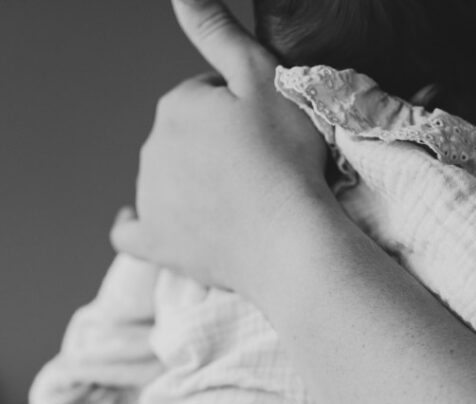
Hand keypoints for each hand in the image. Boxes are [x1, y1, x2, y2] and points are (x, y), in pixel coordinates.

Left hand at [111, 0, 329, 297]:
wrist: (291, 244)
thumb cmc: (289, 164)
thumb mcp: (264, 79)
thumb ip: (217, 32)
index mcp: (177, 106)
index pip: (206, 97)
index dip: (240, 111)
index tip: (267, 133)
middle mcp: (153, 149)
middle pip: (185, 138)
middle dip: (214, 146)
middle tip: (259, 170)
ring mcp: (152, 200)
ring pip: (164, 178)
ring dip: (190, 183)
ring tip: (237, 203)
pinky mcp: (158, 244)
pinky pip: (130, 233)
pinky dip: (132, 225)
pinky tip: (135, 220)